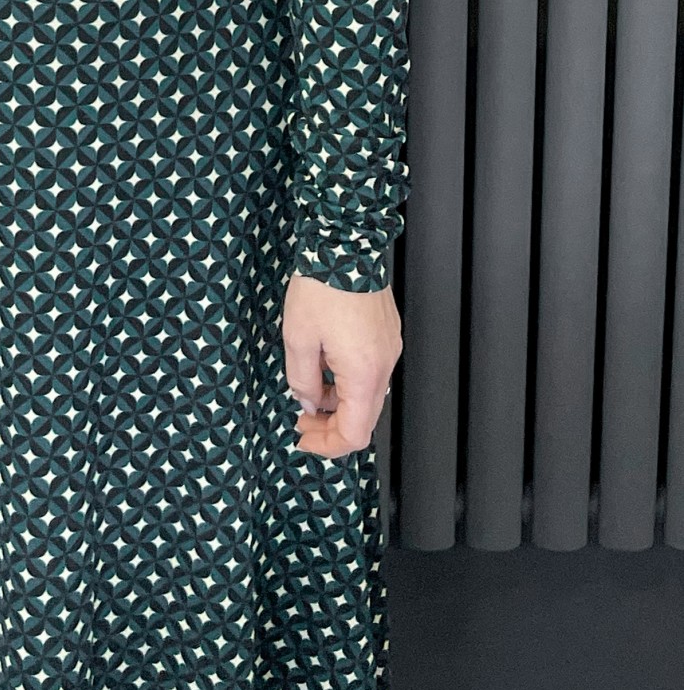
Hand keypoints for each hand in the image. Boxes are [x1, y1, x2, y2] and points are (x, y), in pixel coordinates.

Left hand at [282, 274, 400, 458]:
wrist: (346, 244)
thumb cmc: (322, 286)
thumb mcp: (298, 337)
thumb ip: (303, 379)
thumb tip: (309, 403)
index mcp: (364, 373)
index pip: (355, 433)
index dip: (328, 445)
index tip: (304, 440)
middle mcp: (385, 365)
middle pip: (365, 418)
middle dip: (332, 426)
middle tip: (302, 421)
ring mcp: (390, 349)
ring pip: (369, 394)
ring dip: (340, 402)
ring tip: (310, 391)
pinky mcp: (388, 334)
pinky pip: (372, 371)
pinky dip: (350, 380)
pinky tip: (327, 366)